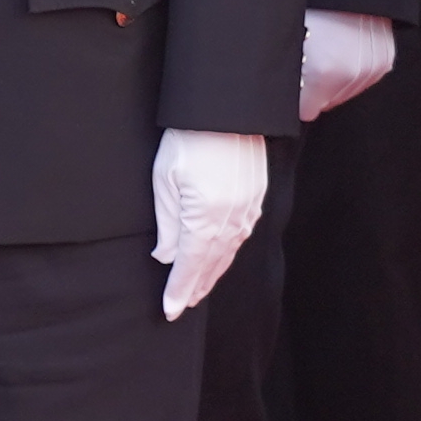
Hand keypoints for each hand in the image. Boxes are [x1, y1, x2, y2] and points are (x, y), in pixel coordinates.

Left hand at [151, 130, 270, 319]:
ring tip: (200, 288)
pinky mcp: (256, 195)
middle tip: (183, 305)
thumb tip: (166, 256)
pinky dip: (229, 251)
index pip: (190, 265)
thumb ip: (167, 223)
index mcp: (205, 218)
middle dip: (197, 286)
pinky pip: (242, 233)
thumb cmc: (188, 141)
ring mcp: (248, 208)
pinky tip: (223, 255)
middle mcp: (232, 219)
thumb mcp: (165, 181)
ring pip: (230, 251)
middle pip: (213, 264)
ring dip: (214, 272)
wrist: (226, 110)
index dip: (179, 289)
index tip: (170, 309)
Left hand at [296, 13, 398, 122]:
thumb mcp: (290, 37)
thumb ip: (288, 74)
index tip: (292, 81)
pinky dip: (351, 72)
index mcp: (324, 71)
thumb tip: (285, 98)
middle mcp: (352, 74)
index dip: (296, 95)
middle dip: (314, 89)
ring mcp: (372, 68)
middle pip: (326, 104)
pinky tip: (342, 52)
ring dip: (334, 82)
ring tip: (325, 54)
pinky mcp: (384, 61)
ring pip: (345, 94)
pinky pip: (363, 81)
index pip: (306, 110)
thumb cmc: (315, 4)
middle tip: (307, 62)